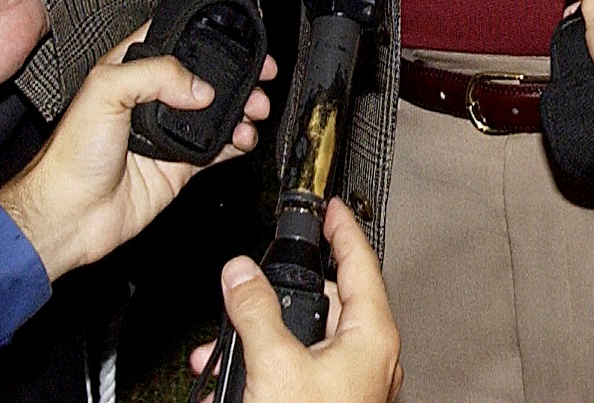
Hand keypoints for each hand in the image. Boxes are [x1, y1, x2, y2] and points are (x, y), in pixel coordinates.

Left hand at [0, 30, 273, 281]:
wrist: (70, 214)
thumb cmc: (70, 156)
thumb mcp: (104, 92)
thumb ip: (155, 74)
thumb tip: (200, 87)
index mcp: (130, 70)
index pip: (175, 38)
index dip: (206, 33)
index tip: (235, 34)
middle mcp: (152, 97)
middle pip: (206, 74)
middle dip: (237, 71)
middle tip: (261, 72)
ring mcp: (168, 131)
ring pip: (218, 110)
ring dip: (244, 106)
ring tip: (255, 108)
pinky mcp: (180, 164)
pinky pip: (219, 147)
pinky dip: (239, 141)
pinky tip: (244, 137)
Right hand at [189, 201, 400, 402]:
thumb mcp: (274, 364)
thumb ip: (256, 310)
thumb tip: (241, 274)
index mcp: (372, 336)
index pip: (362, 263)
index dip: (344, 229)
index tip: (333, 207)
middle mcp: (369, 359)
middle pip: (324, 304)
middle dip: (274, 299)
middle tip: (245, 290)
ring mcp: (351, 387)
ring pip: (301, 344)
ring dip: (257, 343)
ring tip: (220, 354)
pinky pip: (294, 376)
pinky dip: (263, 372)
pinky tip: (229, 386)